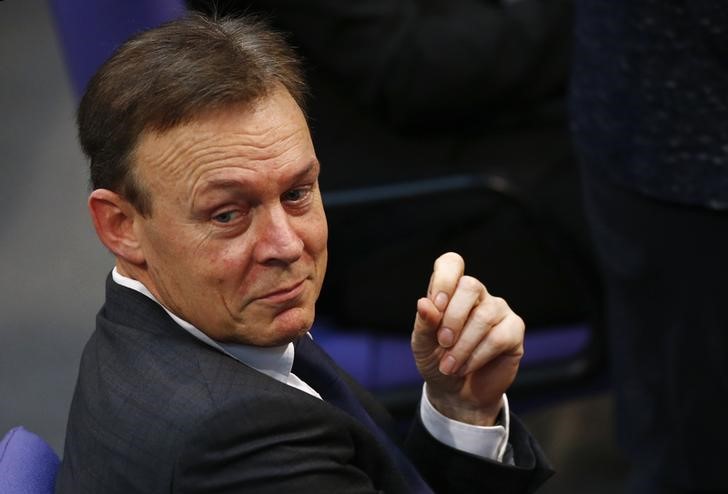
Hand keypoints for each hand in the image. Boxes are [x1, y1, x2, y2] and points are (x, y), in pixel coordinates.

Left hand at [411, 252, 524, 425]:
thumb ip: (424, 323)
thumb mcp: (422, 345)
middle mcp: (476, 295)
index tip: (435, 307)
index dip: (444, 279)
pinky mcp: (514, 330)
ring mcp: (497, 310)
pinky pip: (498, 337)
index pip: (452, 263)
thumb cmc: (437, 361)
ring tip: (449, 366)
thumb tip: (424, 303)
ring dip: (463, 345)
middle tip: (442, 343)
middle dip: (453, 318)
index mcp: (450, 290)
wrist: (456, 392)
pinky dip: (477, 355)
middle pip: (470, 286)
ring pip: (484, 315)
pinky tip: (466, 367)